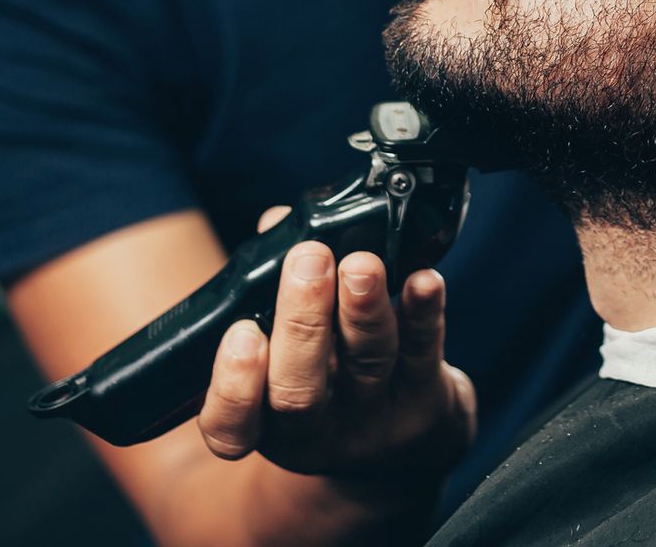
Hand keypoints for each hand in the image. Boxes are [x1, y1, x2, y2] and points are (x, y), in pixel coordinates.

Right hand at [195, 207, 476, 490]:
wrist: (403, 433)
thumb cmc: (326, 371)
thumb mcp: (285, 345)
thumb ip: (270, 286)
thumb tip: (277, 222)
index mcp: (263, 422)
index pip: (231, 427)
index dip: (233, 386)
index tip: (242, 334)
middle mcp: (314, 432)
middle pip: (300, 392)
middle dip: (302, 322)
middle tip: (307, 261)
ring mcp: (372, 422)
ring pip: (366, 365)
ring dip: (363, 310)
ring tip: (361, 265)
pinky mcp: (424, 402)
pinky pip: (424, 355)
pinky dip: (423, 314)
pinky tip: (422, 281)